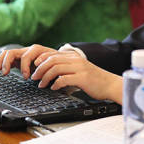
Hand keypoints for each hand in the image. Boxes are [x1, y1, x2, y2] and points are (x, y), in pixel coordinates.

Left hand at [0, 44, 122, 102]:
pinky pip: (64, 79)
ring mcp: (79, 68)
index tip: (32, 69)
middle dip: (39, 69)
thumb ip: (65, 69)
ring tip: (41, 85)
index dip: (39, 61)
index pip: (51, 54)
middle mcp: (75, 60)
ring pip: (56, 68)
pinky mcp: (82, 78)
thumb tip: (49, 73)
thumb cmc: (93, 80)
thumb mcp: (78, 71)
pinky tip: (53, 88)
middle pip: (51, 59)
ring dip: (45, 77)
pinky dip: (56, 84)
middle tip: (33, 78)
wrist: (110, 84)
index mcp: (73, 57)